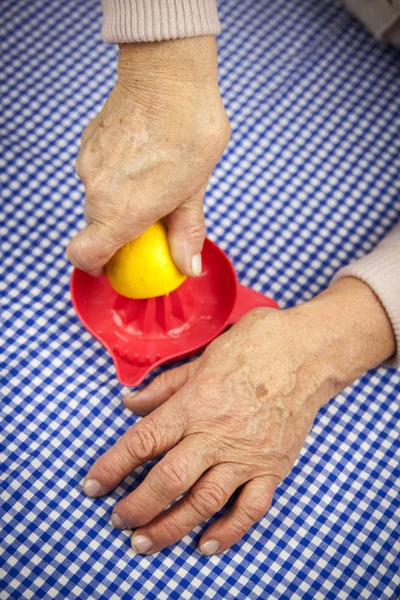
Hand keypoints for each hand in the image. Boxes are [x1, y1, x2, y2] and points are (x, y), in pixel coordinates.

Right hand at [67, 36, 229, 275]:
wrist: (169, 76)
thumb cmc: (188, 135)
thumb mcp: (193, 193)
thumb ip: (185, 234)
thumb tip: (188, 267)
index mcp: (119, 213)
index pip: (84, 255)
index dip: (96, 267)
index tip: (112, 266)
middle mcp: (95, 191)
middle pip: (96, 226)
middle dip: (120, 229)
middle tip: (152, 219)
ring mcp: (88, 163)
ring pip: (99, 196)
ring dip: (120, 198)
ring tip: (153, 179)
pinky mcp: (89, 141)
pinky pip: (99, 170)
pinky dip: (116, 174)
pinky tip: (143, 156)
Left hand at [83, 278, 393, 553]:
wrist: (308, 353)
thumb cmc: (255, 346)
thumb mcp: (202, 357)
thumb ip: (164, 386)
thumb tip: (130, 403)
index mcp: (195, 404)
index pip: (142, 442)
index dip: (111, 467)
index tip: (92, 485)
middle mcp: (216, 434)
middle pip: (167, 480)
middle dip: (136, 507)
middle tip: (117, 521)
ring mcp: (247, 455)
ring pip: (203, 502)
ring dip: (170, 527)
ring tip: (145, 542)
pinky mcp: (273, 468)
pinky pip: (250, 509)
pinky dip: (229, 532)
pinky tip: (206, 543)